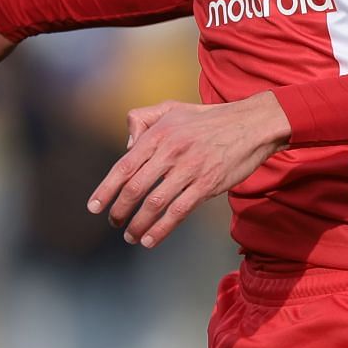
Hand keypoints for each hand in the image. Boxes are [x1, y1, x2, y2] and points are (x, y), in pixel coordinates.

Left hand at [88, 94, 292, 248]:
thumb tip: (127, 145)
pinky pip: (178, 211)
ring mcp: (190, 169)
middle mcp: (172, 151)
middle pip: (135, 188)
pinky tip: (150, 239)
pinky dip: (161, 229)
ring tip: (130, 236)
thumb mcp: (175, 108)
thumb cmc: (211, 119)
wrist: (253, 124)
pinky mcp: (207, 184)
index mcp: (160, 133)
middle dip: (119, 210)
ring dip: (137, 224)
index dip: (106, 189)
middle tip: (114, 222)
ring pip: (155, 203)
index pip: (124, 166)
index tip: (94, 207)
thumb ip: (145, 119)